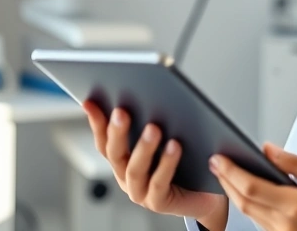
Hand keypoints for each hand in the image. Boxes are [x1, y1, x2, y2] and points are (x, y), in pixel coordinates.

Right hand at [83, 101, 227, 226]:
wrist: (206, 192)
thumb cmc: (184, 162)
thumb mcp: (165, 138)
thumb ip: (150, 122)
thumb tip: (144, 93)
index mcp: (123, 160)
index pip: (104, 140)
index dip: (96, 122)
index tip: (90, 101)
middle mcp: (126, 177)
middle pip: (115, 153)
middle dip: (117, 132)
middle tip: (122, 111)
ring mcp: (140, 192)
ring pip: (135, 169)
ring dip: (143, 147)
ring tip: (154, 127)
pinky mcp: (158, 202)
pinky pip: (159, 183)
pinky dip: (166, 164)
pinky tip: (175, 146)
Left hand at [209, 143, 296, 230]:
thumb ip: (294, 162)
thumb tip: (268, 150)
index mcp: (295, 206)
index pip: (251, 186)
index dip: (230, 172)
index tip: (219, 159)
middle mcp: (284, 224)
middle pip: (243, 201)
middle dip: (225, 180)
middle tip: (216, 163)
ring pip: (247, 213)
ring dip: (234, 192)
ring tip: (227, 173)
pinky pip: (257, 221)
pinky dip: (248, 205)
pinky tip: (245, 192)